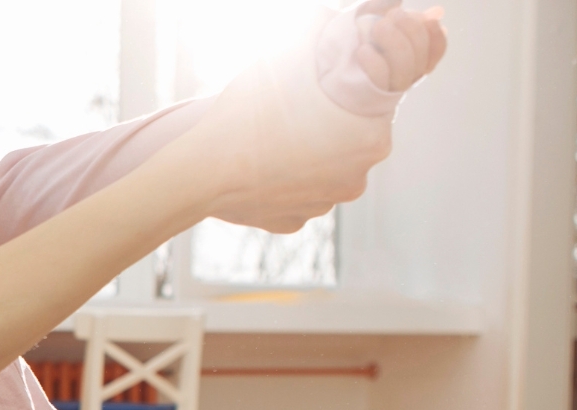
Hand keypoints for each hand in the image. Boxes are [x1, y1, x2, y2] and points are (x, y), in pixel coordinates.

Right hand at [185, 6, 446, 232]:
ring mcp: (326, 204)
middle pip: (349, 136)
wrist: (202, 173)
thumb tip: (337, 13)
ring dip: (305, 151)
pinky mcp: (295, 221)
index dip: (347, 85)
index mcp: (371, 135)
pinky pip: (296, 193)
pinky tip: (259, 163)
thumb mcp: (285, 56)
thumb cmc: (248, 113)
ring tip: (270, 134)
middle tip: (290, 105)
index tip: (320, 81)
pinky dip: (283, 179)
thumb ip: (319, 31)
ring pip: (323, 168)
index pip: (374, 100)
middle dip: (326, 119)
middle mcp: (358, 177)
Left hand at [351, 0, 447, 91]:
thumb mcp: (375, 17)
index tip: (427, 19)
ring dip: (393, 40)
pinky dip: (373, 60)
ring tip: (378, 26)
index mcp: (417, 56)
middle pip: (421, 53)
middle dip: (411, 28)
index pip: (437, 49)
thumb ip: (395, 10)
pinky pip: (380, 76)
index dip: (436, 34)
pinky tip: (363, 49)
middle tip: (393, 14)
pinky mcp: (374, 90)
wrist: (331, 64)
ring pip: (405, 66)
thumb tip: (434, 9)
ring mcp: (393, 83)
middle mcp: (409, 72)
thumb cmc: (360, 38)